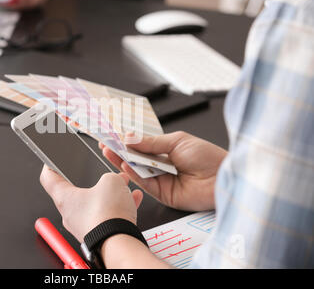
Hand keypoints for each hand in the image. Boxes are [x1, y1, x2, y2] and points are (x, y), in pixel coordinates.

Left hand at [39, 165, 143, 242]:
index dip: (50, 166)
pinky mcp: (98, 234)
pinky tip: (133, 199)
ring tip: (123, 185)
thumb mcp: (111, 181)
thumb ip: (112, 176)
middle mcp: (70, 214)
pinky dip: (119, 207)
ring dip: (109, 195)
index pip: (48, 179)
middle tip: (102, 173)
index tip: (51, 161)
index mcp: (64, 198)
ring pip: (95, 205)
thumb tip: (118, 180)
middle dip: (92, 181)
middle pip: (76, 192)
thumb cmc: (107, 216)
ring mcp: (84, 226)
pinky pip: (107, 217)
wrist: (119, 244)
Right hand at [100, 131, 227, 211]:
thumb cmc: (207, 157)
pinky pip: (144, 182)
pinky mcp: (162, 193)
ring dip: (122, 161)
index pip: (141, 145)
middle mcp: (161, 165)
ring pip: (137, 170)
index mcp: (166, 150)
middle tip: (104, 144)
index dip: (126, 141)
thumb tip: (130, 137)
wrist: (222, 178)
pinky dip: (133, 174)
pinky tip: (125, 165)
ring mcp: (161, 179)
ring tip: (109, 151)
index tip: (111, 135)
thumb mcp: (177, 142)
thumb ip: (152, 142)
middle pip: (135, 158)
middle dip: (119, 151)